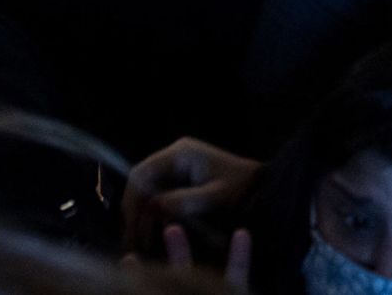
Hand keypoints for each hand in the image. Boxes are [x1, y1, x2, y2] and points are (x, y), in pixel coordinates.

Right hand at [124, 137, 261, 252]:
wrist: (261, 187)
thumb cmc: (240, 188)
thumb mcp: (215, 196)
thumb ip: (185, 200)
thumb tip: (154, 207)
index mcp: (180, 153)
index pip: (143, 172)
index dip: (132, 197)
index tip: (129, 222)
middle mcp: (174, 157)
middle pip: (142, 181)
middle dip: (135, 208)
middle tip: (131, 236)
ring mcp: (176, 169)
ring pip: (148, 190)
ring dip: (142, 213)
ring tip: (140, 239)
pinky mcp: (181, 181)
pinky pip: (159, 195)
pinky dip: (153, 213)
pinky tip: (152, 231)